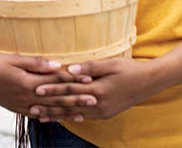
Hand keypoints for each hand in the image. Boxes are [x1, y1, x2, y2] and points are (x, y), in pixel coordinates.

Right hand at [0, 49, 86, 119]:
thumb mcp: (14, 59)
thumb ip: (36, 63)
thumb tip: (57, 65)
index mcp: (27, 83)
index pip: (56, 83)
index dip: (74, 81)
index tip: (90, 80)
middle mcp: (27, 97)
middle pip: (56, 99)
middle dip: (76, 99)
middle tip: (94, 99)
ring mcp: (22, 105)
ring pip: (49, 111)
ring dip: (67, 112)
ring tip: (83, 113)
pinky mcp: (17, 108)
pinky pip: (38, 115)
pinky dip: (50, 117)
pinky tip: (60, 118)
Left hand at [30, 57, 154, 121]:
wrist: (150, 82)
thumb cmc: (130, 69)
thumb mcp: (111, 64)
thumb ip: (90, 67)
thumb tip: (69, 68)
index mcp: (98, 90)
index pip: (70, 89)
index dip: (52, 89)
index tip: (36, 89)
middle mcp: (98, 105)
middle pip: (68, 104)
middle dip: (49, 105)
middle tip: (31, 106)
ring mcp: (102, 112)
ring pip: (74, 114)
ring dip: (56, 114)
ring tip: (40, 116)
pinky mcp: (105, 114)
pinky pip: (83, 117)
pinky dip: (69, 117)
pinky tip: (59, 118)